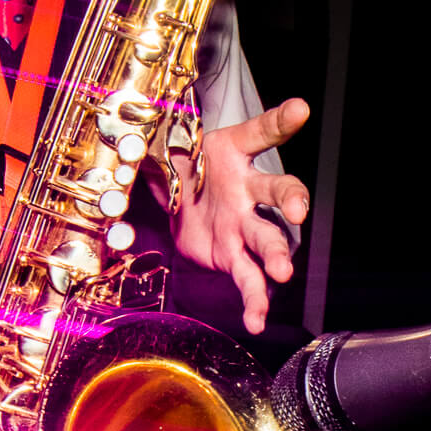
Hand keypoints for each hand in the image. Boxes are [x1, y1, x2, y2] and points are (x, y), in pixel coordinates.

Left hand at [171, 98, 312, 332]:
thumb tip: (130, 128)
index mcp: (234, 154)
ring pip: (268, 239)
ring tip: (282, 273)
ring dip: (277, 256)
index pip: (260, 132)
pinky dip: (254, 302)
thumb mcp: (169, 145)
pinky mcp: (235, 256)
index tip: (300, 109)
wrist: (182, 198)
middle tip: (297, 210)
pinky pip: (249, 280)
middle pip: (277, 191)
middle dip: (290, 200)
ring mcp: (245, 225)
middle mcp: (248, 190)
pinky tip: (256, 321)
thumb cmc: (186, 167)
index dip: (281, 119)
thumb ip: (154, 139)